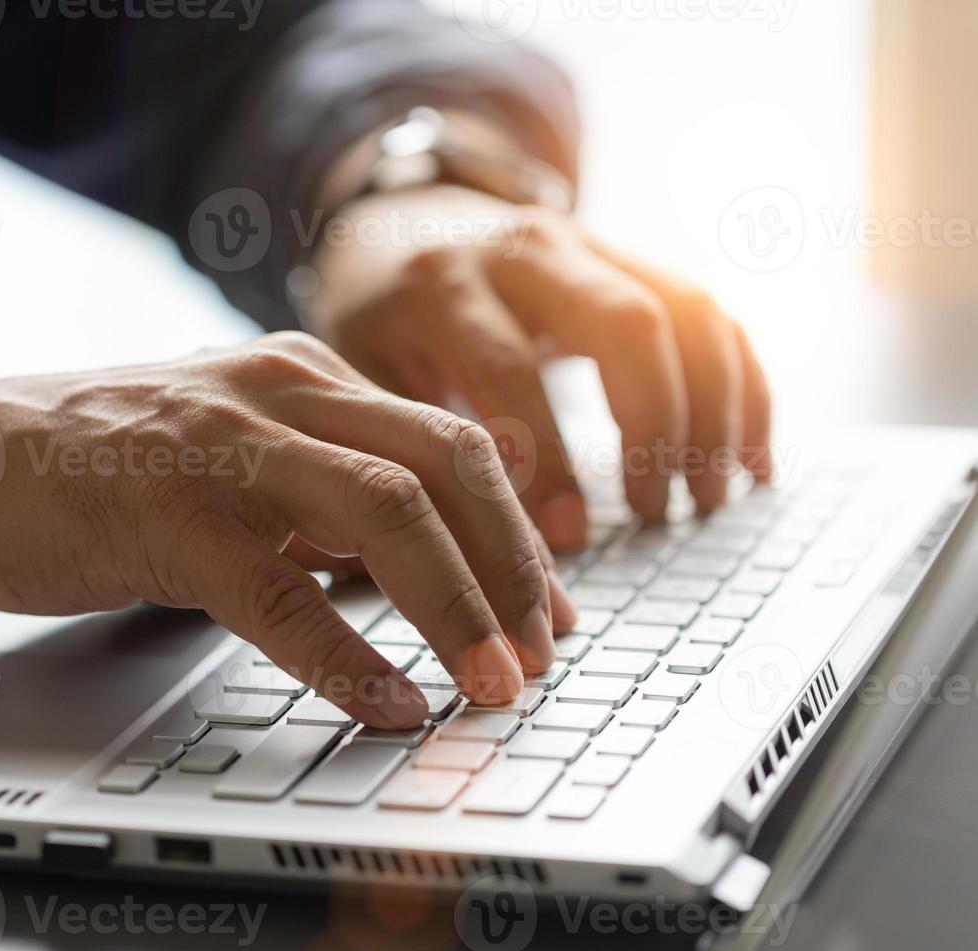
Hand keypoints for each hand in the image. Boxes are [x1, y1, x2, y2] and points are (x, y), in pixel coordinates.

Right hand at [0, 334, 576, 727]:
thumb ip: (317, 493)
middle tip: (540, 657)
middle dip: (515, 570)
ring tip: (492, 685)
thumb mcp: (229, 453)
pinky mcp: (160, 513)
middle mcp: (277, 392)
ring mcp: (219, 446)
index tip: (549, 613)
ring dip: (459, 608)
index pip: (455, 444)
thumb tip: (419, 569)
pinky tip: (385, 704)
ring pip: (387, 513)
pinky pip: (278, 592)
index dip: (521, 538)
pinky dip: (345, 657)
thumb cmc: (93, 464)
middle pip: (450, 465)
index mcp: (305, 377)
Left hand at [305, 184, 772, 552]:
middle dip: (651, 427)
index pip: (506, 370)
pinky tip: (753, 458)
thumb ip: (408, 444)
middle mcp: (521, 249)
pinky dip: (743, 386)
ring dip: (711, 410)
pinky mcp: (629, 255)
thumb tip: (448, 563)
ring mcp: (585, 243)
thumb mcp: (364, 373)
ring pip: (680, 312)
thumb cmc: (377, 321)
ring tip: (711, 499)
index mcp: (440, 283)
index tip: (569, 538)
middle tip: (656, 516)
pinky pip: (709, 311)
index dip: (543, 460)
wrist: (398, 219)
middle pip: (621, 324)